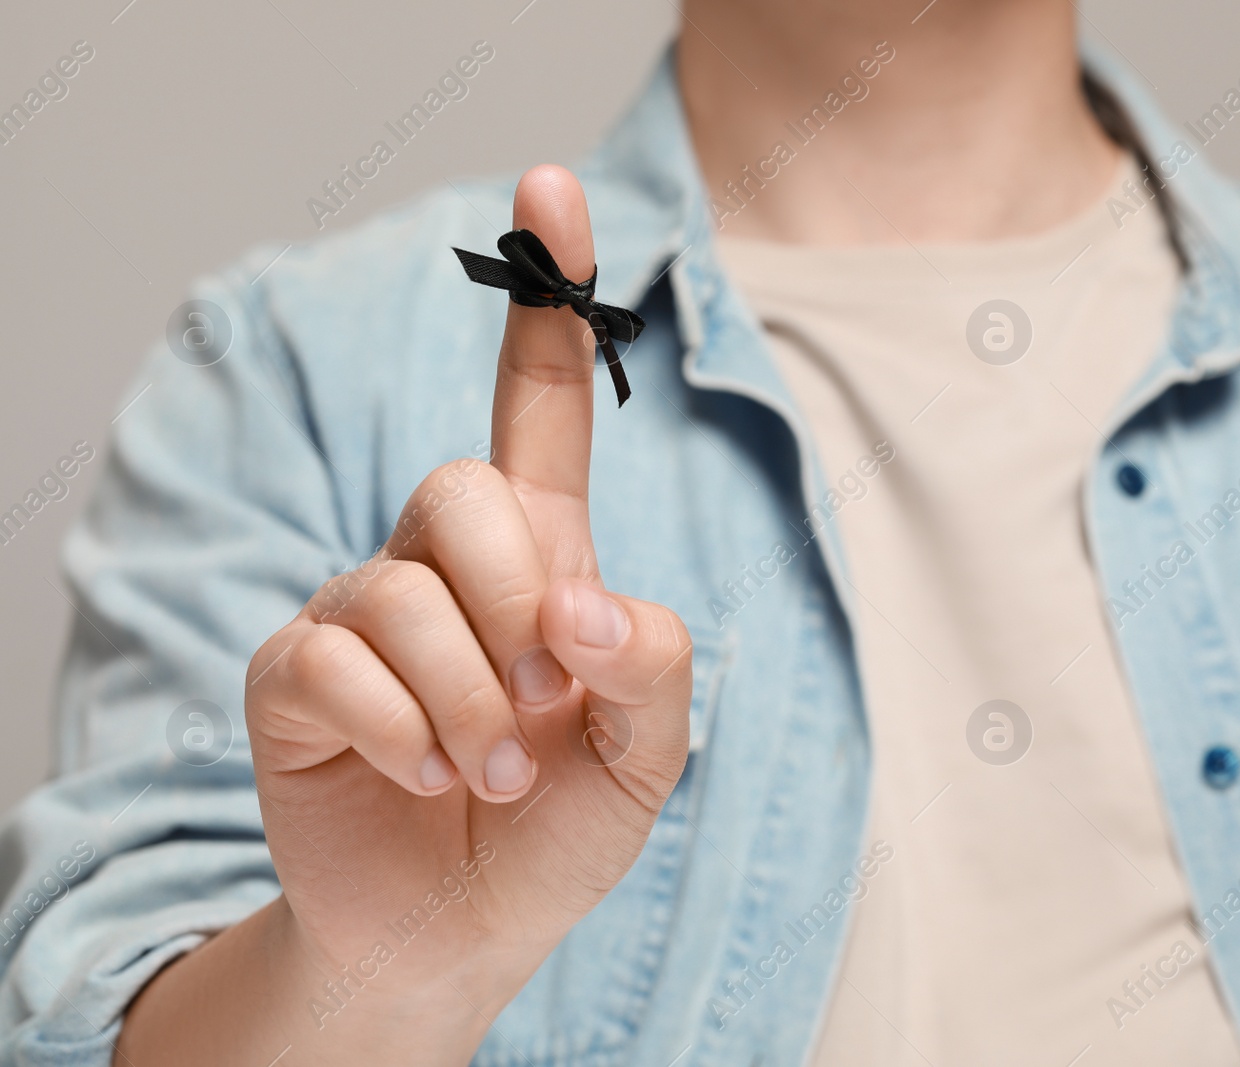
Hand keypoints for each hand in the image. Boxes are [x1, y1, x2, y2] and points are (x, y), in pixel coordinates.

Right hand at [240, 165, 692, 1018]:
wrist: (461, 934)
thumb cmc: (559, 831)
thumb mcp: (649, 758)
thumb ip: (656, 670)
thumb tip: (586, 607)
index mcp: (540, 560)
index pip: (541, 412)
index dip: (550, 305)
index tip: (553, 183)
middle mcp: (443, 564)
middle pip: (464, 487)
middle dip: (515, 598)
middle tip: (541, 701)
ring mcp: (360, 614)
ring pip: (403, 587)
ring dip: (468, 703)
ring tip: (490, 777)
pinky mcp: (294, 676)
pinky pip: (332, 660)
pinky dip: (401, 733)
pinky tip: (423, 780)